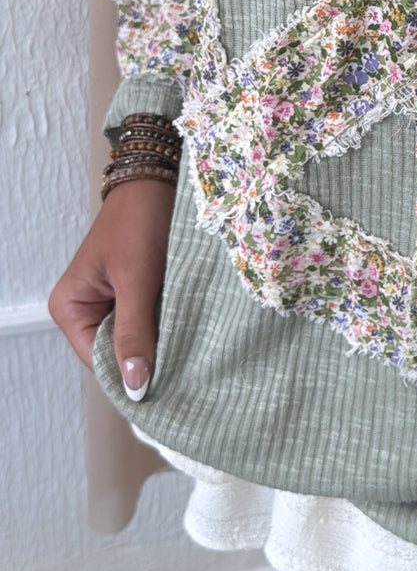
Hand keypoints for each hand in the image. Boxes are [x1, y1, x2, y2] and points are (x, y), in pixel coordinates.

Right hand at [48, 180, 174, 400]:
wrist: (159, 180)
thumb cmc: (139, 221)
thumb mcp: (137, 279)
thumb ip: (134, 332)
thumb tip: (134, 385)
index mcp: (70, 308)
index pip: (99, 364)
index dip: (130, 377)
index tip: (168, 390)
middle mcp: (85, 310)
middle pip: (117, 354)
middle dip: (148, 360)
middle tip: (187, 371)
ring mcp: (111, 303)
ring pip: (137, 340)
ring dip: (161, 342)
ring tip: (190, 350)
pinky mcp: (135, 294)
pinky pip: (150, 323)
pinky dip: (167, 326)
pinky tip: (189, 331)